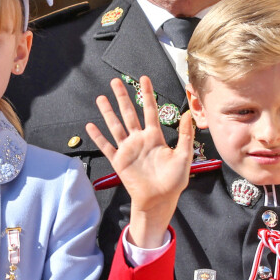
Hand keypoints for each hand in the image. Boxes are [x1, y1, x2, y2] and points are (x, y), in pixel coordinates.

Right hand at [86, 76, 193, 247]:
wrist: (160, 201)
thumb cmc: (174, 180)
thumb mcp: (183, 156)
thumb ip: (184, 135)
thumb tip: (188, 113)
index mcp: (154, 136)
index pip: (149, 110)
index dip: (146, 94)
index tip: (143, 79)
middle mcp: (139, 139)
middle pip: (129, 113)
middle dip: (122, 97)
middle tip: (116, 81)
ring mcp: (128, 149)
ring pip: (115, 126)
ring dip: (108, 112)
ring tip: (101, 98)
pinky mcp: (119, 161)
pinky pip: (107, 147)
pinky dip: (98, 137)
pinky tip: (91, 126)